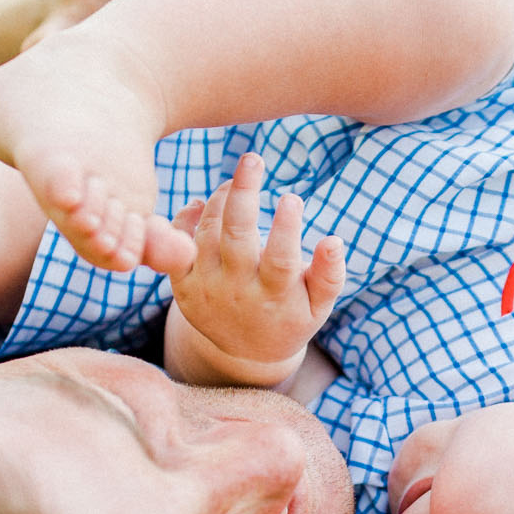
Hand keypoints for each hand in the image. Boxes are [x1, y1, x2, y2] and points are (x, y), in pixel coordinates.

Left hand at [160, 153, 346, 388]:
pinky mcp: (182, 285)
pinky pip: (178, 246)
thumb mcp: (318, 307)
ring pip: (207, 234)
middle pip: (236, 237)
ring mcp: (205, 288)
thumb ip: (329, 275)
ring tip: (240, 176)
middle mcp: (235, 292)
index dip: (286, 228)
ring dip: (221, 199)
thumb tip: (334, 241)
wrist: (245, 354)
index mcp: (273, 297)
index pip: (279, 260)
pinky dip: (186, 219)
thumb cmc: (290, 317)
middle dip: (244, 194)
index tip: (293, 198)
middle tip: (254, 158)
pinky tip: (203, 201)